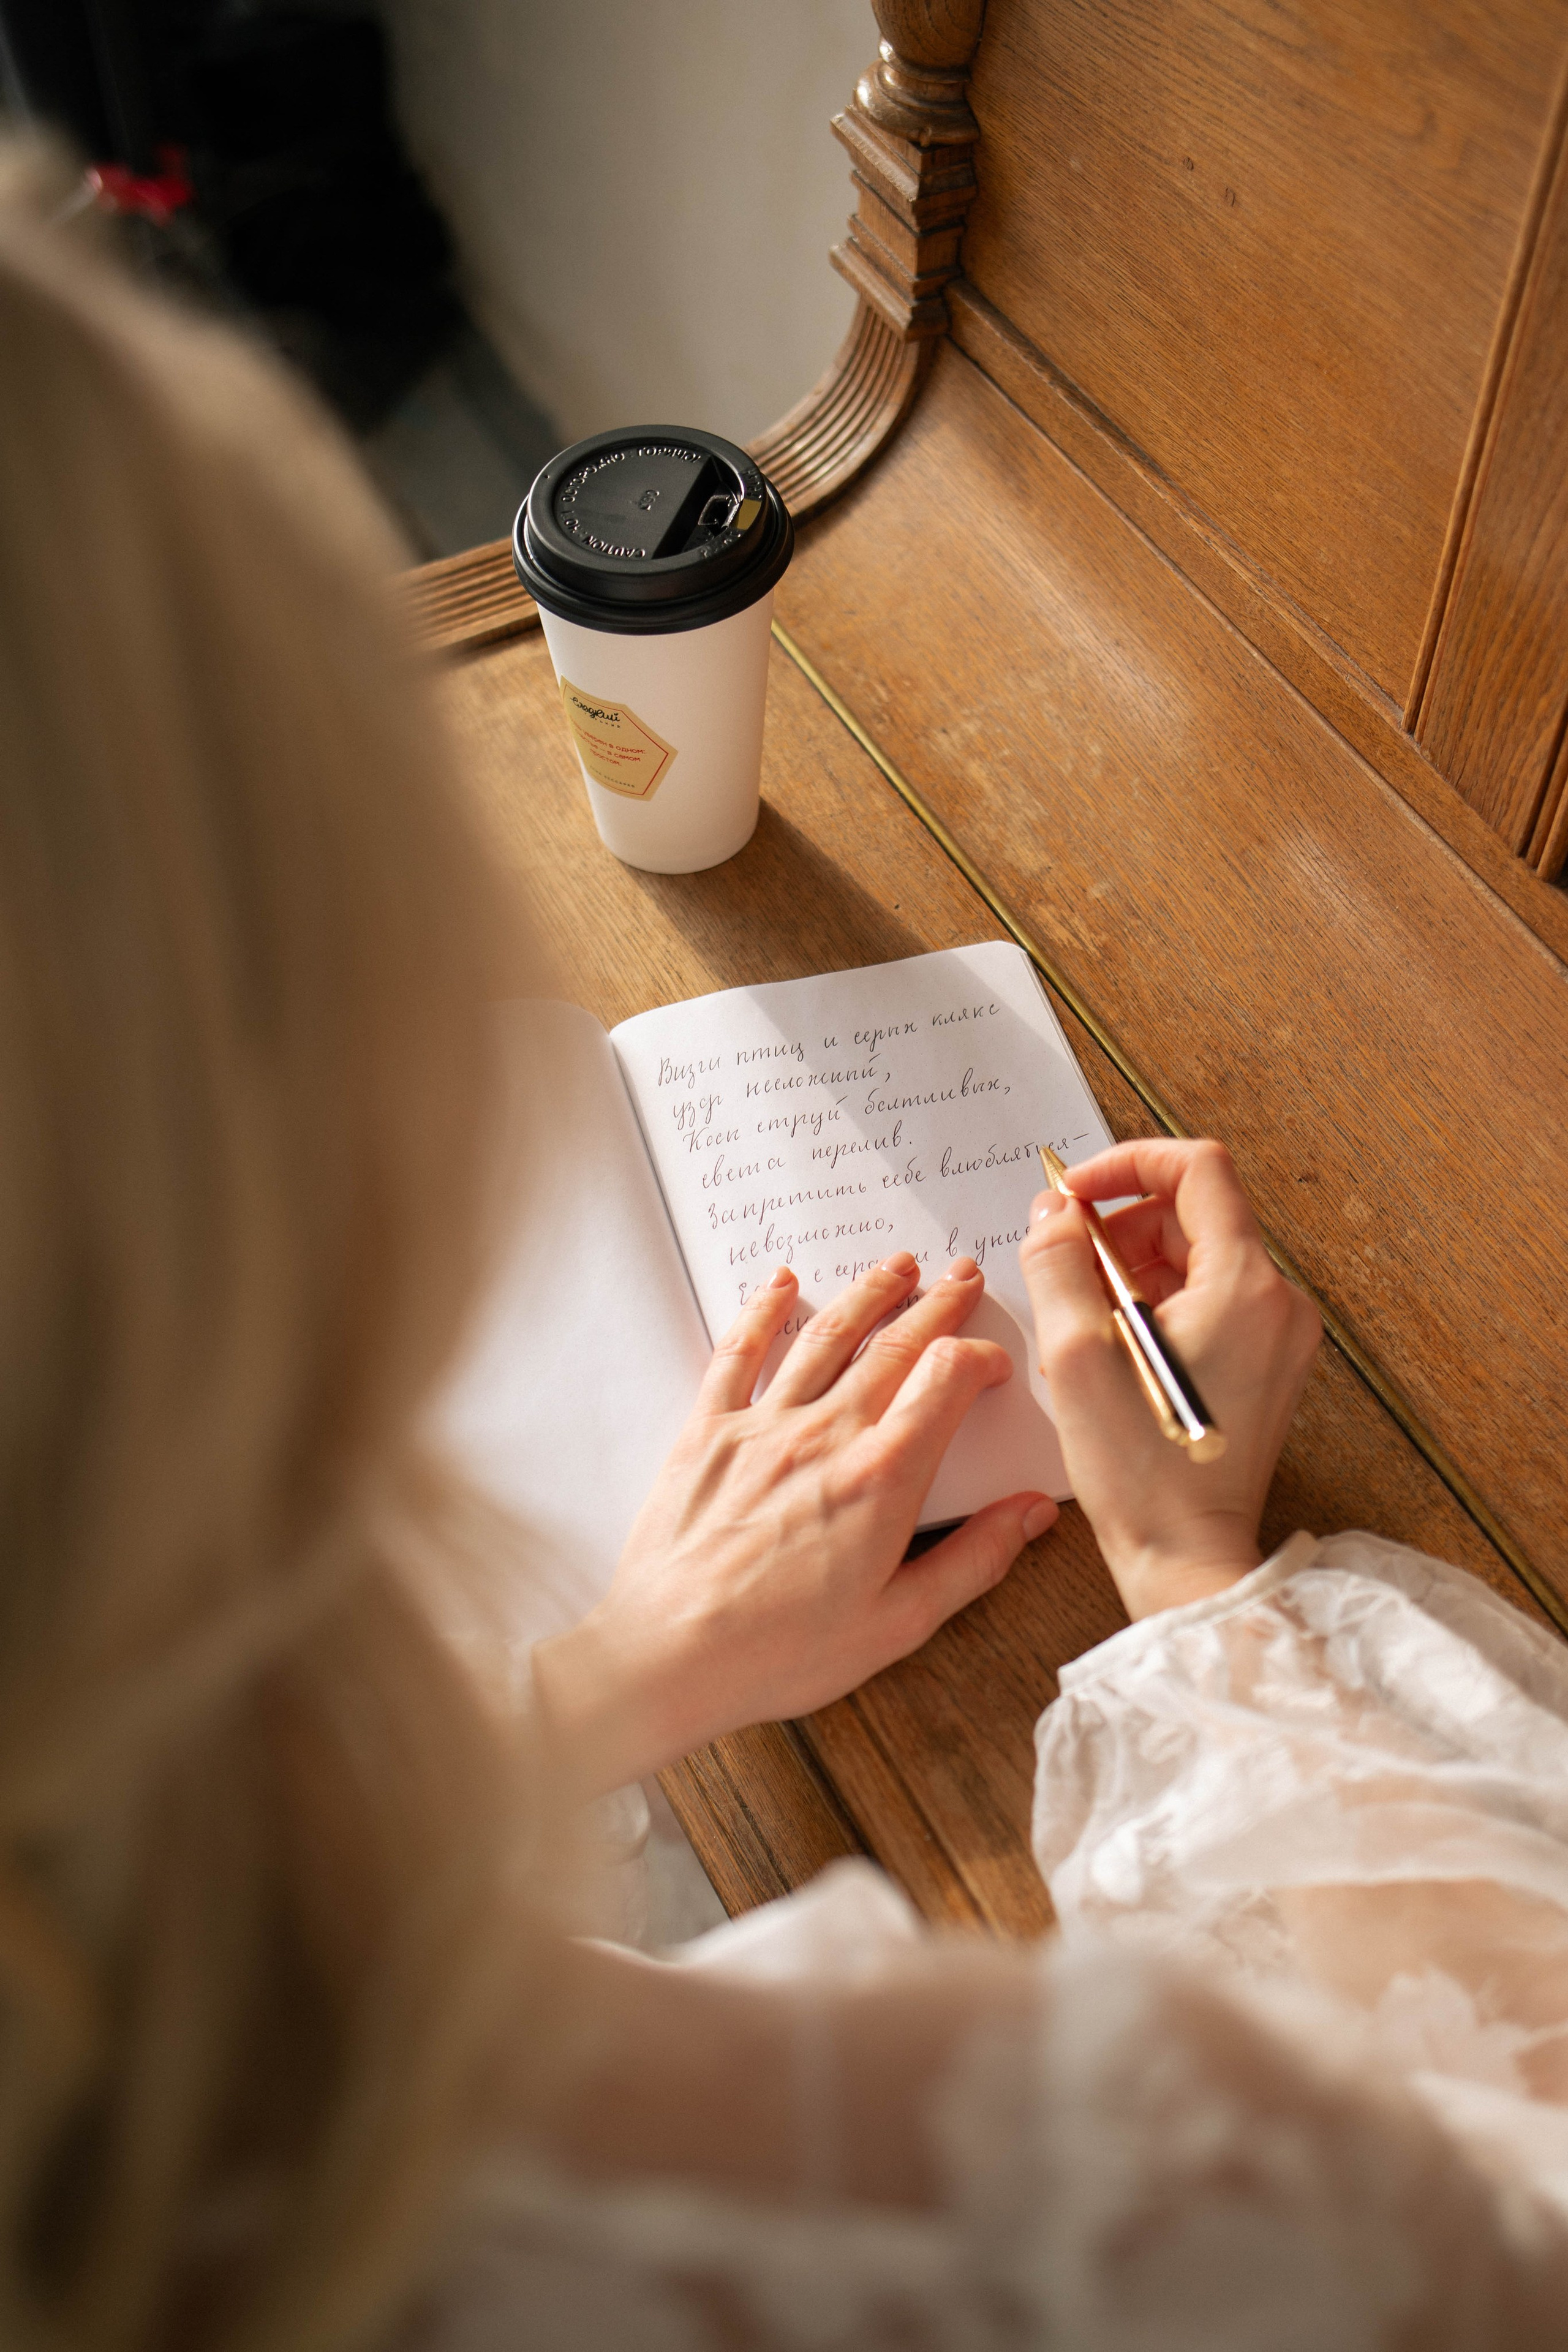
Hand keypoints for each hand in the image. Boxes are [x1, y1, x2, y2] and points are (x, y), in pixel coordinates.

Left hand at [533, 1254, 1057, 1792]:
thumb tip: (1032, 1513)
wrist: (668, 1657)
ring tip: (896, 1267)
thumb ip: (973, 1560)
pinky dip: (762, 1312)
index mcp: (880, 1479)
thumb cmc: (781, 1652)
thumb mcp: (898, 1624)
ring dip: (866, 1295)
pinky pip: (739, 1355)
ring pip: (825, 1338)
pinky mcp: (707, 1433)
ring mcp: (761, 1427)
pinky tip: (782, 1285)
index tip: (994, 1362)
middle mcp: (824, 1435)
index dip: (979, 1357)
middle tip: (960, 1277)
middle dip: (935, 1306)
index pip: (947, 1380)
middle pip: (893, 1347)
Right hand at [1019, 1139, 1319, 1619]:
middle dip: (1121, 1224)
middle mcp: (1278, 1303)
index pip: (1197, 1168)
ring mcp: (1278, 1336)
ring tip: (1080, 1312)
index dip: (1127, 1164)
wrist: (1186, 1555)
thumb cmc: (1140, 1469)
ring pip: (1198, 1258)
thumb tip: (1053, 1212)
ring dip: (1133, 1265)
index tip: (1074, 1193)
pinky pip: (1209, 1301)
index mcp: (1245, 1286)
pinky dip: (1155, 1301)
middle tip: (1062, 1261)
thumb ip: (1058, 1262)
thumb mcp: (1075, 1352)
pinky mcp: (1266, 1365)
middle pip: (1196, 1214)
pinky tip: (1109, 1342)